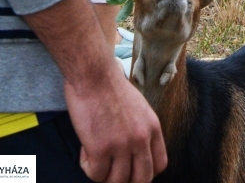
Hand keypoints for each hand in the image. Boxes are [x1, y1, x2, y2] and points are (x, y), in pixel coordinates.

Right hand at [24, 0, 166, 182]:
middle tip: (110, 170)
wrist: (93, 73)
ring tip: (95, 155)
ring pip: (116, 181)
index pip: (159, 165)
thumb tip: (135, 155)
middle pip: (141, 179)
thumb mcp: (138, 107)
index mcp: (152, 127)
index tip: (130, 169)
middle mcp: (141, 138)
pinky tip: (85, 149)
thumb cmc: (110, 87)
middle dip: (125, 181)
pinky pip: (96, 175)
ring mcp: (122, 145)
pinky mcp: (101, 149)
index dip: (144, 173)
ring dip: (103, 174)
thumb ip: (141, 130)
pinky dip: (88, 166)